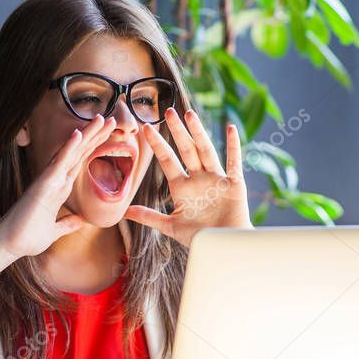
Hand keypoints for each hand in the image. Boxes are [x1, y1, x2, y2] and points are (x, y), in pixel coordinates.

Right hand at [0, 115, 115, 297]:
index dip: (93, 148)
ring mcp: (49, 181)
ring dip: (86, 135)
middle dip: (95, 136)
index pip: (80, 163)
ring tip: (102, 119)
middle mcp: (55, 181)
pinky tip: (78, 134)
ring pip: (71, 153)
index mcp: (59, 189)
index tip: (108, 135)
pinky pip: (58, 163)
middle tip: (111, 119)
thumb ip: (67, 224)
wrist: (10, 245)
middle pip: (79, 153)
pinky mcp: (43, 186)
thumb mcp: (55, 231)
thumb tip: (80, 221)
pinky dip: (68, 148)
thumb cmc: (28, 237)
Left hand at [125, 108, 251, 246]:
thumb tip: (125, 212)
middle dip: (177, 131)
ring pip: (206, 151)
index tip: (146, 128)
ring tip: (189, 114)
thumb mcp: (171, 226)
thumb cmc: (199, 237)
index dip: (157, 145)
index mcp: (182, 187)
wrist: (223, 247)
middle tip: (167, 111)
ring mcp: (216, 179)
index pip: (167, 161)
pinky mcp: (234, 184)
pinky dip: (233, 146)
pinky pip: (234, 162)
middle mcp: (198, 179)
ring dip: (198, 132)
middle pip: (186, 150)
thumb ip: (149, 217)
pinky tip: (230, 128)